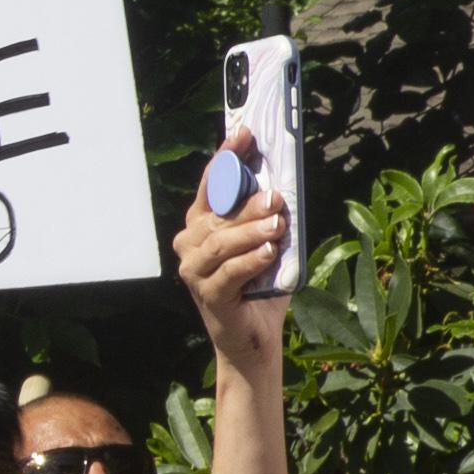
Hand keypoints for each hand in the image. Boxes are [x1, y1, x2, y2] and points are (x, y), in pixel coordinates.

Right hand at [170, 133, 290, 377]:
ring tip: (277, 224)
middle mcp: (190, 245)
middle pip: (217, 215)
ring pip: (221, 243)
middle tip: (275, 196)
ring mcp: (195, 271)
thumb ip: (266, 219)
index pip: (212, 185)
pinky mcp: (208, 296)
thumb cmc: (261, 288)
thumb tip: (282, 187)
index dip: (226, 158)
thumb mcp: (267, 244)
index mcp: (202, 226)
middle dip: (246, 202)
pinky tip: (268, 253)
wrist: (254, 340)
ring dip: (251, 231)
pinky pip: (228, 273)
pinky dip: (250, 261)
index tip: (244, 134)